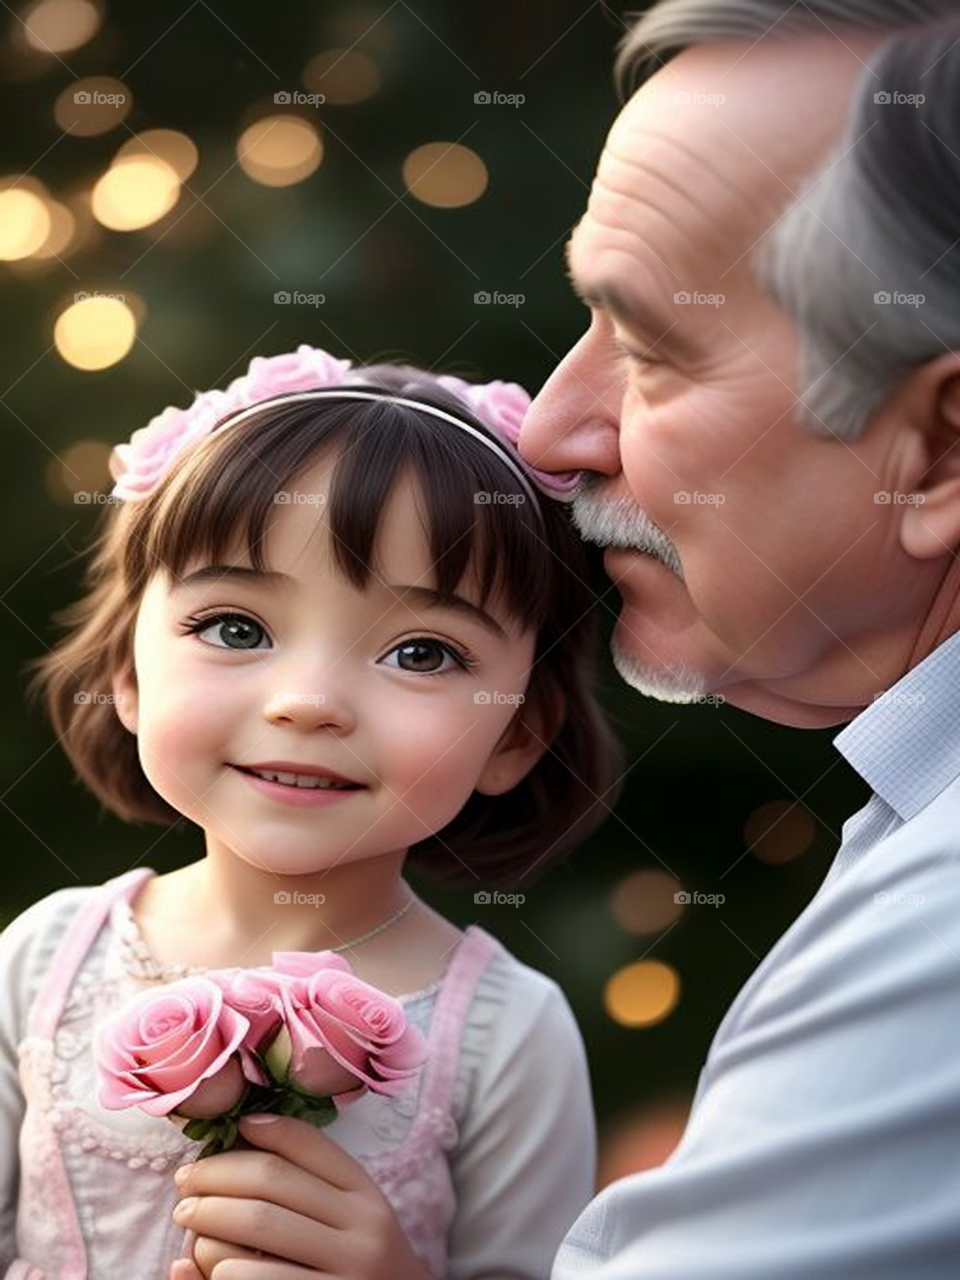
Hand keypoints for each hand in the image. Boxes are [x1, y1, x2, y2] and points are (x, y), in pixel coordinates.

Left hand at [169, 1112, 432, 1279]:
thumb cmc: (359, 1262)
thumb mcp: (351, 1215)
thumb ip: (310, 1179)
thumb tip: (246, 1129)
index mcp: (366, 1195)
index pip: (305, 1145)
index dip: (258, 1133)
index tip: (222, 1136)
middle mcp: (362, 1229)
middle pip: (271, 1182)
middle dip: (215, 1177)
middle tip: (185, 1184)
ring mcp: (345, 1272)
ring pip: (258, 1227)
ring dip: (210, 1221)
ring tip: (191, 1227)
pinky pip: (253, 1278)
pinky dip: (218, 1268)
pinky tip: (206, 1267)